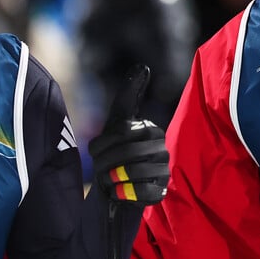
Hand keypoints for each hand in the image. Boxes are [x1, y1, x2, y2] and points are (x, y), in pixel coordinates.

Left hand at [88, 64, 168, 204]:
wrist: (114, 187)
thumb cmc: (115, 150)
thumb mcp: (117, 120)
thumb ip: (128, 93)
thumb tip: (144, 66)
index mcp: (151, 130)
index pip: (121, 132)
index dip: (102, 144)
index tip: (95, 152)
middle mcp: (162, 149)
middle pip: (126, 153)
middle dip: (105, 163)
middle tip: (100, 170)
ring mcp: (164, 171)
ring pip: (133, 172)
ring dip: (112, 178)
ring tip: (109, 180)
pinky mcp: (161, 192)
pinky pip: (141, 192)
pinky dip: (123, 192)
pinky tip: (119, 191)